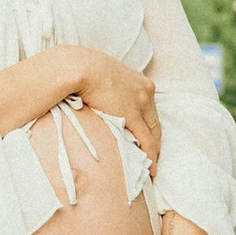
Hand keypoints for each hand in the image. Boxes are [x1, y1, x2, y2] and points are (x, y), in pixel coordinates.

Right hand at [62, 45, 160, 168]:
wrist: (81, 67)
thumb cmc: (85, 70)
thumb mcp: (104, 76)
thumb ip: (109, 88)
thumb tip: (98, 98)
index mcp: (139, 81)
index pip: (150, 109)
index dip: (149, 126)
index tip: (147, 139)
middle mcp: (145, 91)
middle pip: (155, 121)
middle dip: (154, 140)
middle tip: (152, 157)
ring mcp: (141, 102)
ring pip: (153, 132)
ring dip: (153, 150)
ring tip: (150, 166)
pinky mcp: (132, 115)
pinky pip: (146, 140)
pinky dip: (150, 154)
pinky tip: (150, 168)